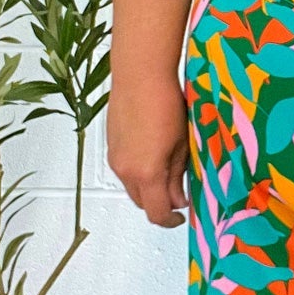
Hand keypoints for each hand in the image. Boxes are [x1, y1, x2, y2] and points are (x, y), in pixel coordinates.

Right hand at [107, 74, 190, 226]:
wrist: (140, 75)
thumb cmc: (166, 104)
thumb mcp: (182, 145)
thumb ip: (179, 176)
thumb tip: (179, 198)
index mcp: (146, 174)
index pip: (157, 213)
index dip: (170, 220)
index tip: (182, 216)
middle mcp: (125, 170)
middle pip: (142, 203)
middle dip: (160, 203)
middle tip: (179, 192)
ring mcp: (115, 158)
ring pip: (131, 187)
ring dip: (148, 188)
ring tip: (168, 170)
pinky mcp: (111, 145)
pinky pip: (124, 170)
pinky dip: (138, 172)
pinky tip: (153, 154)